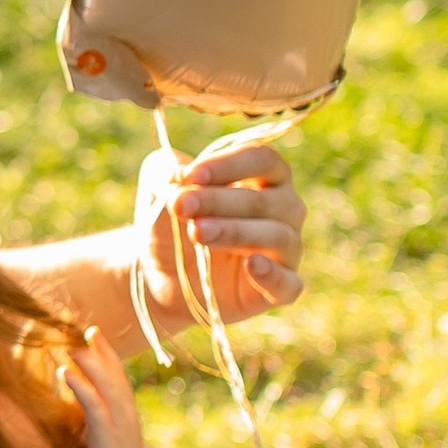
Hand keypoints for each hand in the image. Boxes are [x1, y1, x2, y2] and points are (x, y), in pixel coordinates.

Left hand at [62, 322, 146, 447]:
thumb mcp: (99, 446)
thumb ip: (92, 425)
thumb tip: (75, 409)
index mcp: (127, 419)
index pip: (119, 379)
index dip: (108, 356)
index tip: (94, 336)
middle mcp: (128, 419)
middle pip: (116, 376)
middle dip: (103, 351)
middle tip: (88, 329)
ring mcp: (121, 428)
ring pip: (107, 386)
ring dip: (90, 363)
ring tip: (72, 346)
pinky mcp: (108, 440)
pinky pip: (93, 407)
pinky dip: (81, 387)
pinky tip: (65, 373)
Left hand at [132, 133, 304, 338]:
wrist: (161, 275)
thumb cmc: (171, 223)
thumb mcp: (158, 191)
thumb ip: (165, 173)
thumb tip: (177, 173)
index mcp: (264, 176)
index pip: (262, 159)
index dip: (228, 165)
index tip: (189, 175)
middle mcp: (284, 210)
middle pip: (265, 199)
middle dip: (220, 200)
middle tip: (181, 206)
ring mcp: (286, 250)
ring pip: (277, 237)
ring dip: (236, 232)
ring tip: (197, 232)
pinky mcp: (280, 288)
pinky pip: (289, 283)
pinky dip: (273, 275)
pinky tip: (251, 265)